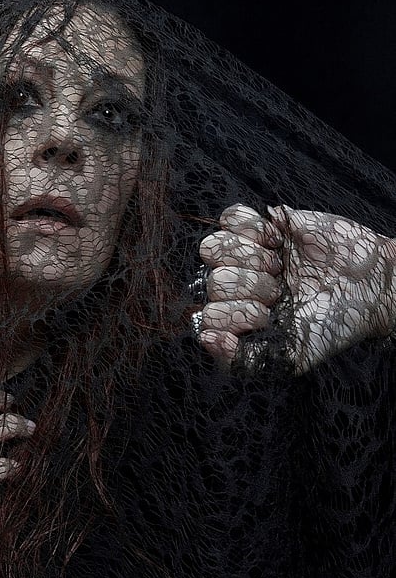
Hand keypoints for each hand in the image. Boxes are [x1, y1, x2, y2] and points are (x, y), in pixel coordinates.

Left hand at [196, 203, 395, 373]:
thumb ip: (243, 360)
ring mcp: (246, 255)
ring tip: (278, 266)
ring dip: (250, 257)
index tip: (267, 316)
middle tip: (280, 290)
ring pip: (212, 247)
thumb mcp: (292, 356)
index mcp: (238, 319)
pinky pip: (229, 217)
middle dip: (252, 288)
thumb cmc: (333, 323)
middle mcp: (237, 288)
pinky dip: (251, 228)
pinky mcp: (262, 226)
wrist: (371, 285)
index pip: (206, 317)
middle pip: (213, 281)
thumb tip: (205, 338)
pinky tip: (275, 240)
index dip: (236, 314)